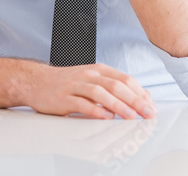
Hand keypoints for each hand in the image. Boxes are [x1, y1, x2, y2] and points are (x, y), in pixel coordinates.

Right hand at [24, 61, 156, 119]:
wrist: (36, 81)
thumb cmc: (67, 83)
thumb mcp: (92, 79)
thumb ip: (114, 86)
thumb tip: (140, 96)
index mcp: (99, 70)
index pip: (125, 79)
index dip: (140, 93)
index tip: (151, 106)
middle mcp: (89, 75)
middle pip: (116, 85)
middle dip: (135, 100)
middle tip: (147, 113)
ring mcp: (76, 85)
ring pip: (101, 93)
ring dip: (118, 105)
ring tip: (131, 116)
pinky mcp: (64, 97)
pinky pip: (82, 103)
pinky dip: (95, 110)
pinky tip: (105, 117)